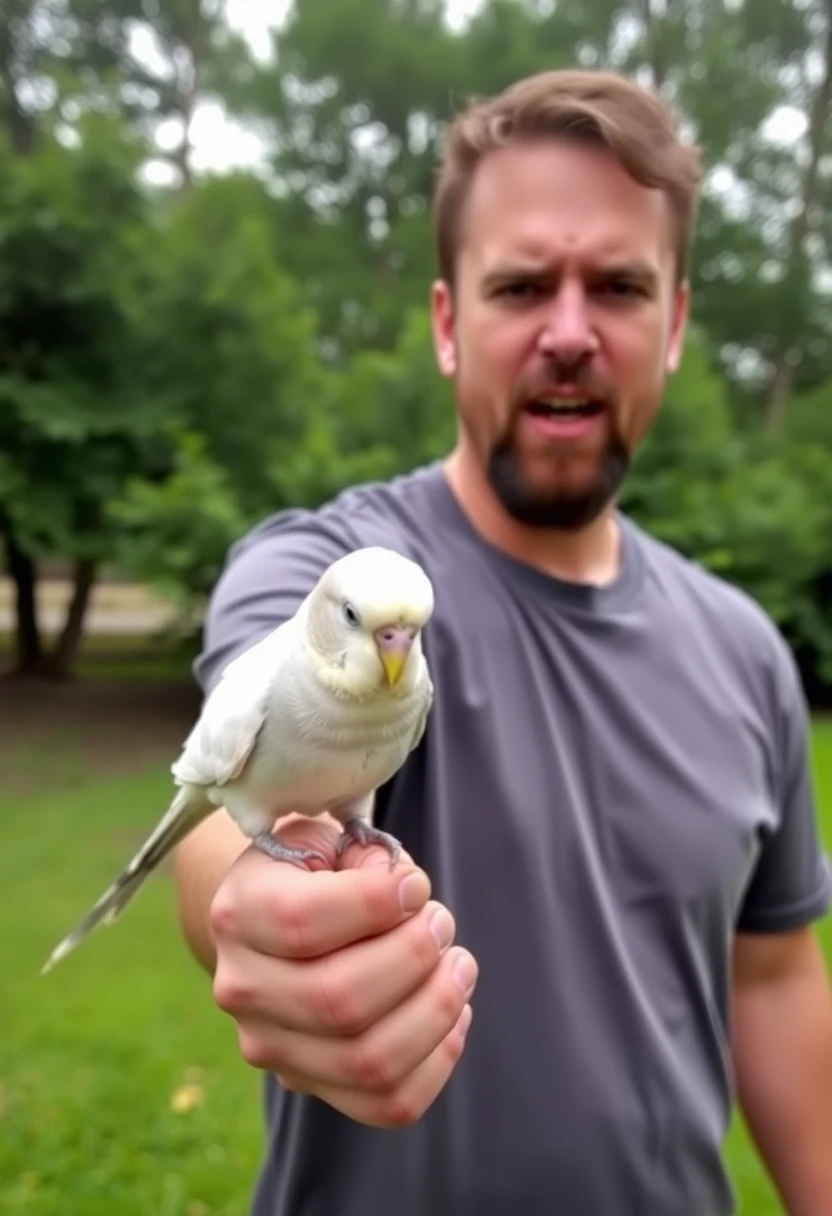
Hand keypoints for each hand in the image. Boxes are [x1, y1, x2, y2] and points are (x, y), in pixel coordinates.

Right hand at [209, 814, 476, 1127]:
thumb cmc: (314, 872)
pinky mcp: (310, 1083)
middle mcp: (242, 987)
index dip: (374, 904)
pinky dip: (438, 1061)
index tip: (415, 885)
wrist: (274, 921)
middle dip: (414, 957)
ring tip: (459, 964)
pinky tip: (454, 1013)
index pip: (301, 922)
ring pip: (369, 1061)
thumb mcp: (326, 840)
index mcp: (239, 913)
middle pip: (339, 1000)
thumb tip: (405, 894)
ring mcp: (272, 1046)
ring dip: (436, 1009)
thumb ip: (363, 856)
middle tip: (441, 922)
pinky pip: (387, 1104)